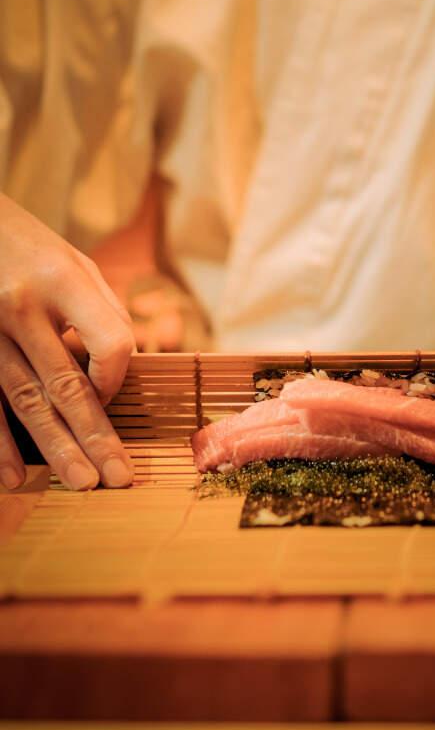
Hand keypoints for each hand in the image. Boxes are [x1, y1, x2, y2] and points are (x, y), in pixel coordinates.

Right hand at [0, 195, 135, 490]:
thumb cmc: (28, 247)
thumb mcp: (73, 261)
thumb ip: (100, 310)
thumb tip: (124, 365)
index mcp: (62, 281)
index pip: (108, 344)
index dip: (116, 377)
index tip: (112, 394)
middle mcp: (22, 308)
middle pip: (66, 384)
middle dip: (95, 436)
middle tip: (117, 478)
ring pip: (25, 401)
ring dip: (54, 447)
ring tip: (81, 483)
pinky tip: (14, 476)